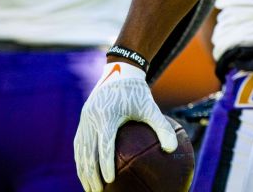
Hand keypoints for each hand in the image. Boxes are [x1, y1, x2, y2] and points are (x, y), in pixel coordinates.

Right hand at [74, 62, 176, 191]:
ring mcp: (85, 120)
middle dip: (91, 175)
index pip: (105, 145)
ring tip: (89, 189)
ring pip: (80, 151)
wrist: (119, 71)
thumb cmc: (137, 92)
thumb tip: (173, 149)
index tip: (109, 180)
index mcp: (108, 116)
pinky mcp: (83, 120)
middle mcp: (92, 119)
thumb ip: (162, 127)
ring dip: (83, 172)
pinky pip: (79, 144)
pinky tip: (86, 173)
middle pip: (88, 152)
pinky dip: (81, 161)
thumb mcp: (151, 107)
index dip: (106, 164)